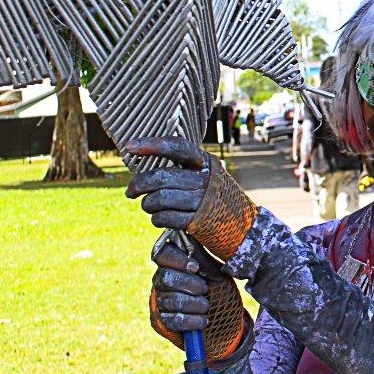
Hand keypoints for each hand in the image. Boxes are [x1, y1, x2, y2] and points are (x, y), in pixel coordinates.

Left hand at [125, 136, 257, 260]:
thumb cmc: (217, 201)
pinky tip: (159, 219)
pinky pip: (166, 218)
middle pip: (161, 176)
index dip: (152, 144)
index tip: (129, 147)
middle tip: (131, 191)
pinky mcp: (198, 222)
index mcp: (206, 163)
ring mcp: (203, 201)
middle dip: (139, 184)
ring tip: (148, 207)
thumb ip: (183, 171)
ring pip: (159, 199)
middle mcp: (205, 179)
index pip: (177, 147)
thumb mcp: (207, 179)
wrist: (244, 229)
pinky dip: (157, 219)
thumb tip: (145, 168)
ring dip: (147, 205)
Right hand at [151, 237, 245, 360]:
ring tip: (206, 306)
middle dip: (188, 284)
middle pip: (165, 277)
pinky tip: (203, 320)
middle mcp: (161, 279)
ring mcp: (160, 300)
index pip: (163, 254)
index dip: (177, 260)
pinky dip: (191, 321)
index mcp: (173, 263)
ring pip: (169, 300)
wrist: (222, 316)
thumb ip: (203, 259)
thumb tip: (195, 239)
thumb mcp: (215, 271)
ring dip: (193, 304)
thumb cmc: (217, 287)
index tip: (195, 267)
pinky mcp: (161, 320)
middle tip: (204, 288)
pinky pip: (171, 320)